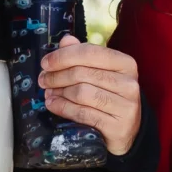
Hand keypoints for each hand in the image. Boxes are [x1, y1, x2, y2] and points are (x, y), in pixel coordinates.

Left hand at [39, 35, 141, 154]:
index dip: (63, 56)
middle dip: (57, 76)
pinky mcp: (117, 126)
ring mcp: (125, 106)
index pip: (90, 52)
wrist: (127, 130)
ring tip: (48, 93)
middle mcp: (129, 83)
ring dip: (59, 92)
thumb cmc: (110, 97)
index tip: (45, 63)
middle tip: (43, 80)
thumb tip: (66, 40)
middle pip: (82, 73)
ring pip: (81, 93)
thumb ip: (84, 55)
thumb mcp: (100, 73)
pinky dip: (63, 108)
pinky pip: (83, 113)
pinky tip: (53, 104)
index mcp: (125, 64)